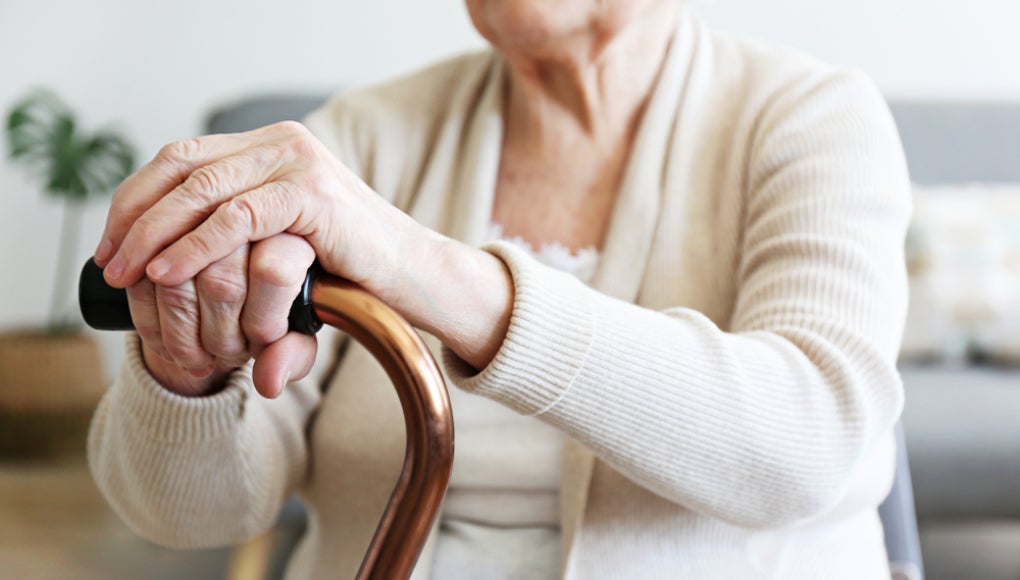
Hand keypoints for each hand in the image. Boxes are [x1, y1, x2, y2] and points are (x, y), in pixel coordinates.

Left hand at [96, 120, 513, 371]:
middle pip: (181, 165)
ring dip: (153, 232)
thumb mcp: (276, 244)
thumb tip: (163, 257)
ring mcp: (298, 161)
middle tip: (108, 262)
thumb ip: (229, 234)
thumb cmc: (346, 266)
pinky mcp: (312, 193)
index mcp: (269, 145)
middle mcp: (281, 141)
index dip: (136, 197)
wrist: (409, 276)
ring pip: (202, 187)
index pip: (181, 157)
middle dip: (133, 215)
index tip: (111, 243)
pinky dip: (195, 245)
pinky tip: (168, 270)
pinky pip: (238, 216)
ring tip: (127, 272)